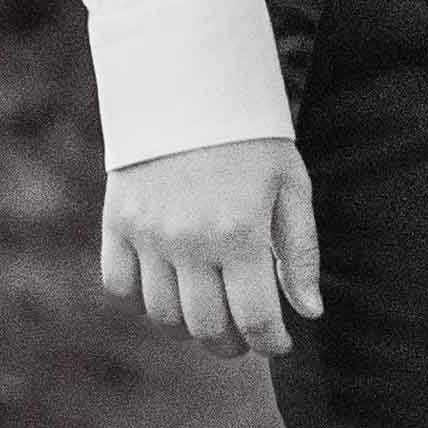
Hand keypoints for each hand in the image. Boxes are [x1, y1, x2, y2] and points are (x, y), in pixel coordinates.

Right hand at [101, 135, 320, 360]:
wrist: (190, 83)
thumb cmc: (252, 137)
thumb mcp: (290, 186)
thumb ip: (300, 253)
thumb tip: (309, 312)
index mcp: (240, 234)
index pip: (254, 319)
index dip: (270, 342)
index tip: (279, 343)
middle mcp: (189, 241)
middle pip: (204, 326)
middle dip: (230, 342)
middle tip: (244, 334)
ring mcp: (148, 234)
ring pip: (162, 313)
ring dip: (189, 322)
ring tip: (211, 307)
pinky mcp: (117, 222)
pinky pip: (120, 286)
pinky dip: (142, 295)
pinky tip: (169, 282)